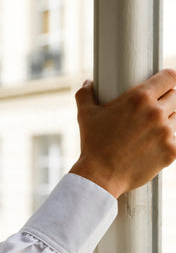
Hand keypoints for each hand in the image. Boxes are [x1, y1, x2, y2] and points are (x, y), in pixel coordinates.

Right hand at [70, 70, 175, 197]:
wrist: (101, 176)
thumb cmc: (93, 144)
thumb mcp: (85, 114)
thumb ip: (85, 93)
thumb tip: (89, 82)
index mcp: (139, 97)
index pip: (169, 77)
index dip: (167, 79)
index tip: (164, 84)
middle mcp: (156, 112)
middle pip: (175, 97)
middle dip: (165, 100)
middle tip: (152, 110)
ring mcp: (166, 133)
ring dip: (167, 121)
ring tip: (151, 130)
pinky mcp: (171, 151)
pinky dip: (168, 141)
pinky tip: (155, 145)